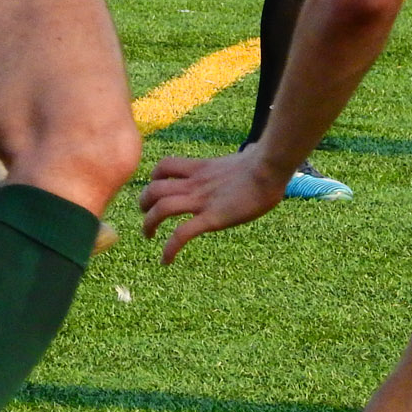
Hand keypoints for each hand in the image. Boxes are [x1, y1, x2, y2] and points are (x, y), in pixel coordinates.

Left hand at [138, 148, 288, 262]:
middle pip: (154, 188)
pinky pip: (182, 234)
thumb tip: (253, 152)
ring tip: (148, 235)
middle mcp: (194, 183)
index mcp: (200, 168)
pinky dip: (169, 248)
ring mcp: (201, 201)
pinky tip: (166, 260)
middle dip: (144, 201)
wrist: (268, 169)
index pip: (165, 166)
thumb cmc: (265, 163)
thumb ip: (242, 156)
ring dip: (149, 223)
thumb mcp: (245, 157)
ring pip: (161, 209)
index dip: (154, 177)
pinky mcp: (212, 219)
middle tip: (144, 212)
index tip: (155, 188)